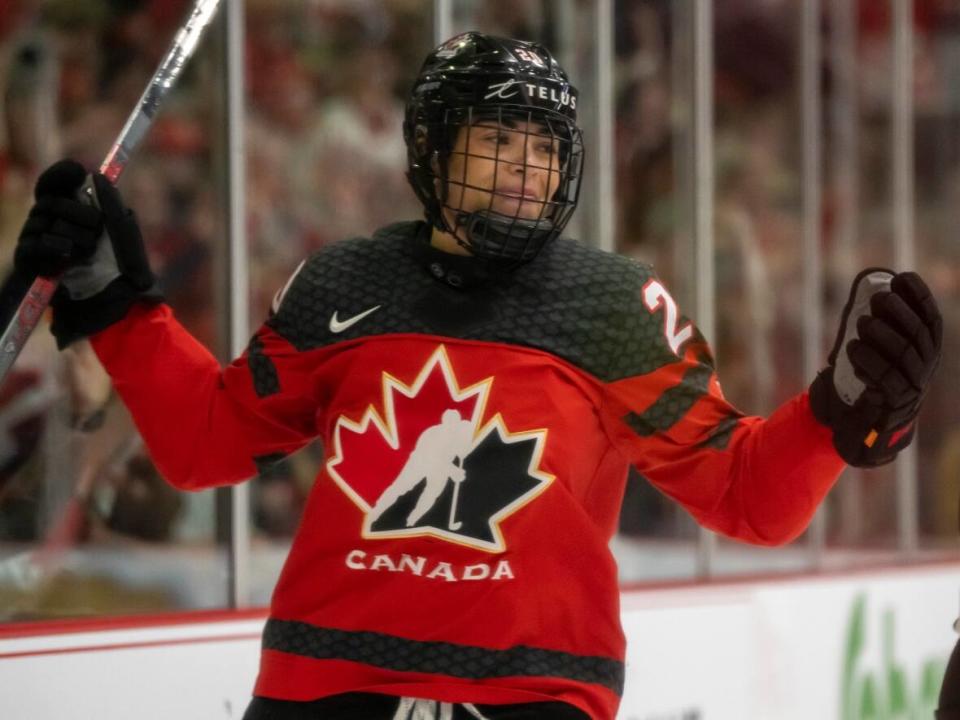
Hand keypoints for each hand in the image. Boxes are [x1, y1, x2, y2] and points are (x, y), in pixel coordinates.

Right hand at [15, 160, 160, 346]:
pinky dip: (56, 248)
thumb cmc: (124, 267)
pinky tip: (69, 256)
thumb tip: (95, 176)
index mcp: (71, 209)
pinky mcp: (29, 260)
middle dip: (80, 214)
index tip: (78, 173)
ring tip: (88, 253)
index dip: (61, 174)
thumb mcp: (124, 232)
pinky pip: (35, 244)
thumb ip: (111, 203)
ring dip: (75, 237)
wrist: (117, 302)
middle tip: (97, 232)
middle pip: (50, 201)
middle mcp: (49, 220)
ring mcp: (36, 239)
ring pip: (44, 222)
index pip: (53, 182)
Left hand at [809, 268, 941, 466]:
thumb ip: (882, 322)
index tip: (902, 277)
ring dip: (881, 335)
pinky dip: (867, 361)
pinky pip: (884, 379)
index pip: (931, 317)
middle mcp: (926, 363)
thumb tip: (872, 287)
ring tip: (862, 322)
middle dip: (899, 312)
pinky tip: (852, 348)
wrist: (874, 417)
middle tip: (879, 298)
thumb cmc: (878, 372)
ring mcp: (913, 383)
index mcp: (928, 346)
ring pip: (903, 355)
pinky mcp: (894, 401)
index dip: (920, 296)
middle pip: (918, 333)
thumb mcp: (884, 345)